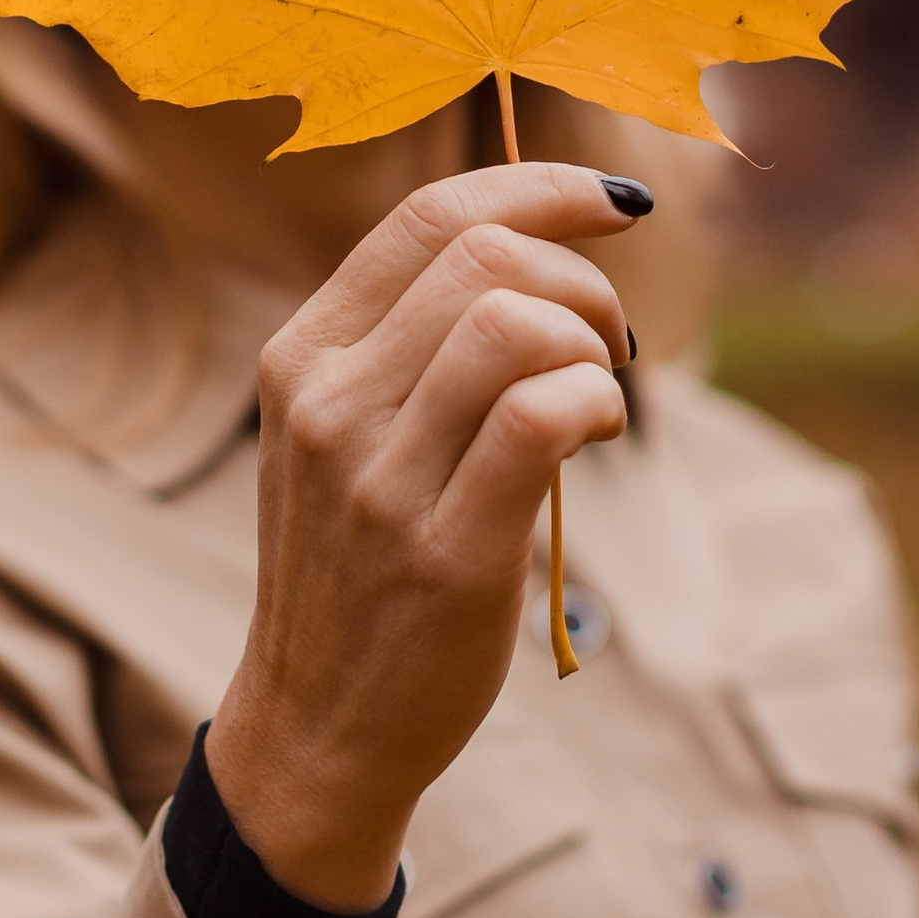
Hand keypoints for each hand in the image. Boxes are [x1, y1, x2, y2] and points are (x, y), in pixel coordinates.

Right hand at [204, 164, 637, 912]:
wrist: (313, 729)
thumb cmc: (357, 568)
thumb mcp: (343, 435)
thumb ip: (407, 346)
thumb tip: (536, 252)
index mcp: (304, 357)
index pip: (428, 217)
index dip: (540, 188)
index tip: (614, 205)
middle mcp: (329, 403)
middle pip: (484, 256)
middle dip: (580, 278)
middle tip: (609, 342)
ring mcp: (380, 480)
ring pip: (512, 324)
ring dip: (590, 342)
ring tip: (599, 392)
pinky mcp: (445, 555)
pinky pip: (541, 418)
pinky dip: (595, 402)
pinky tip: (598, 433)